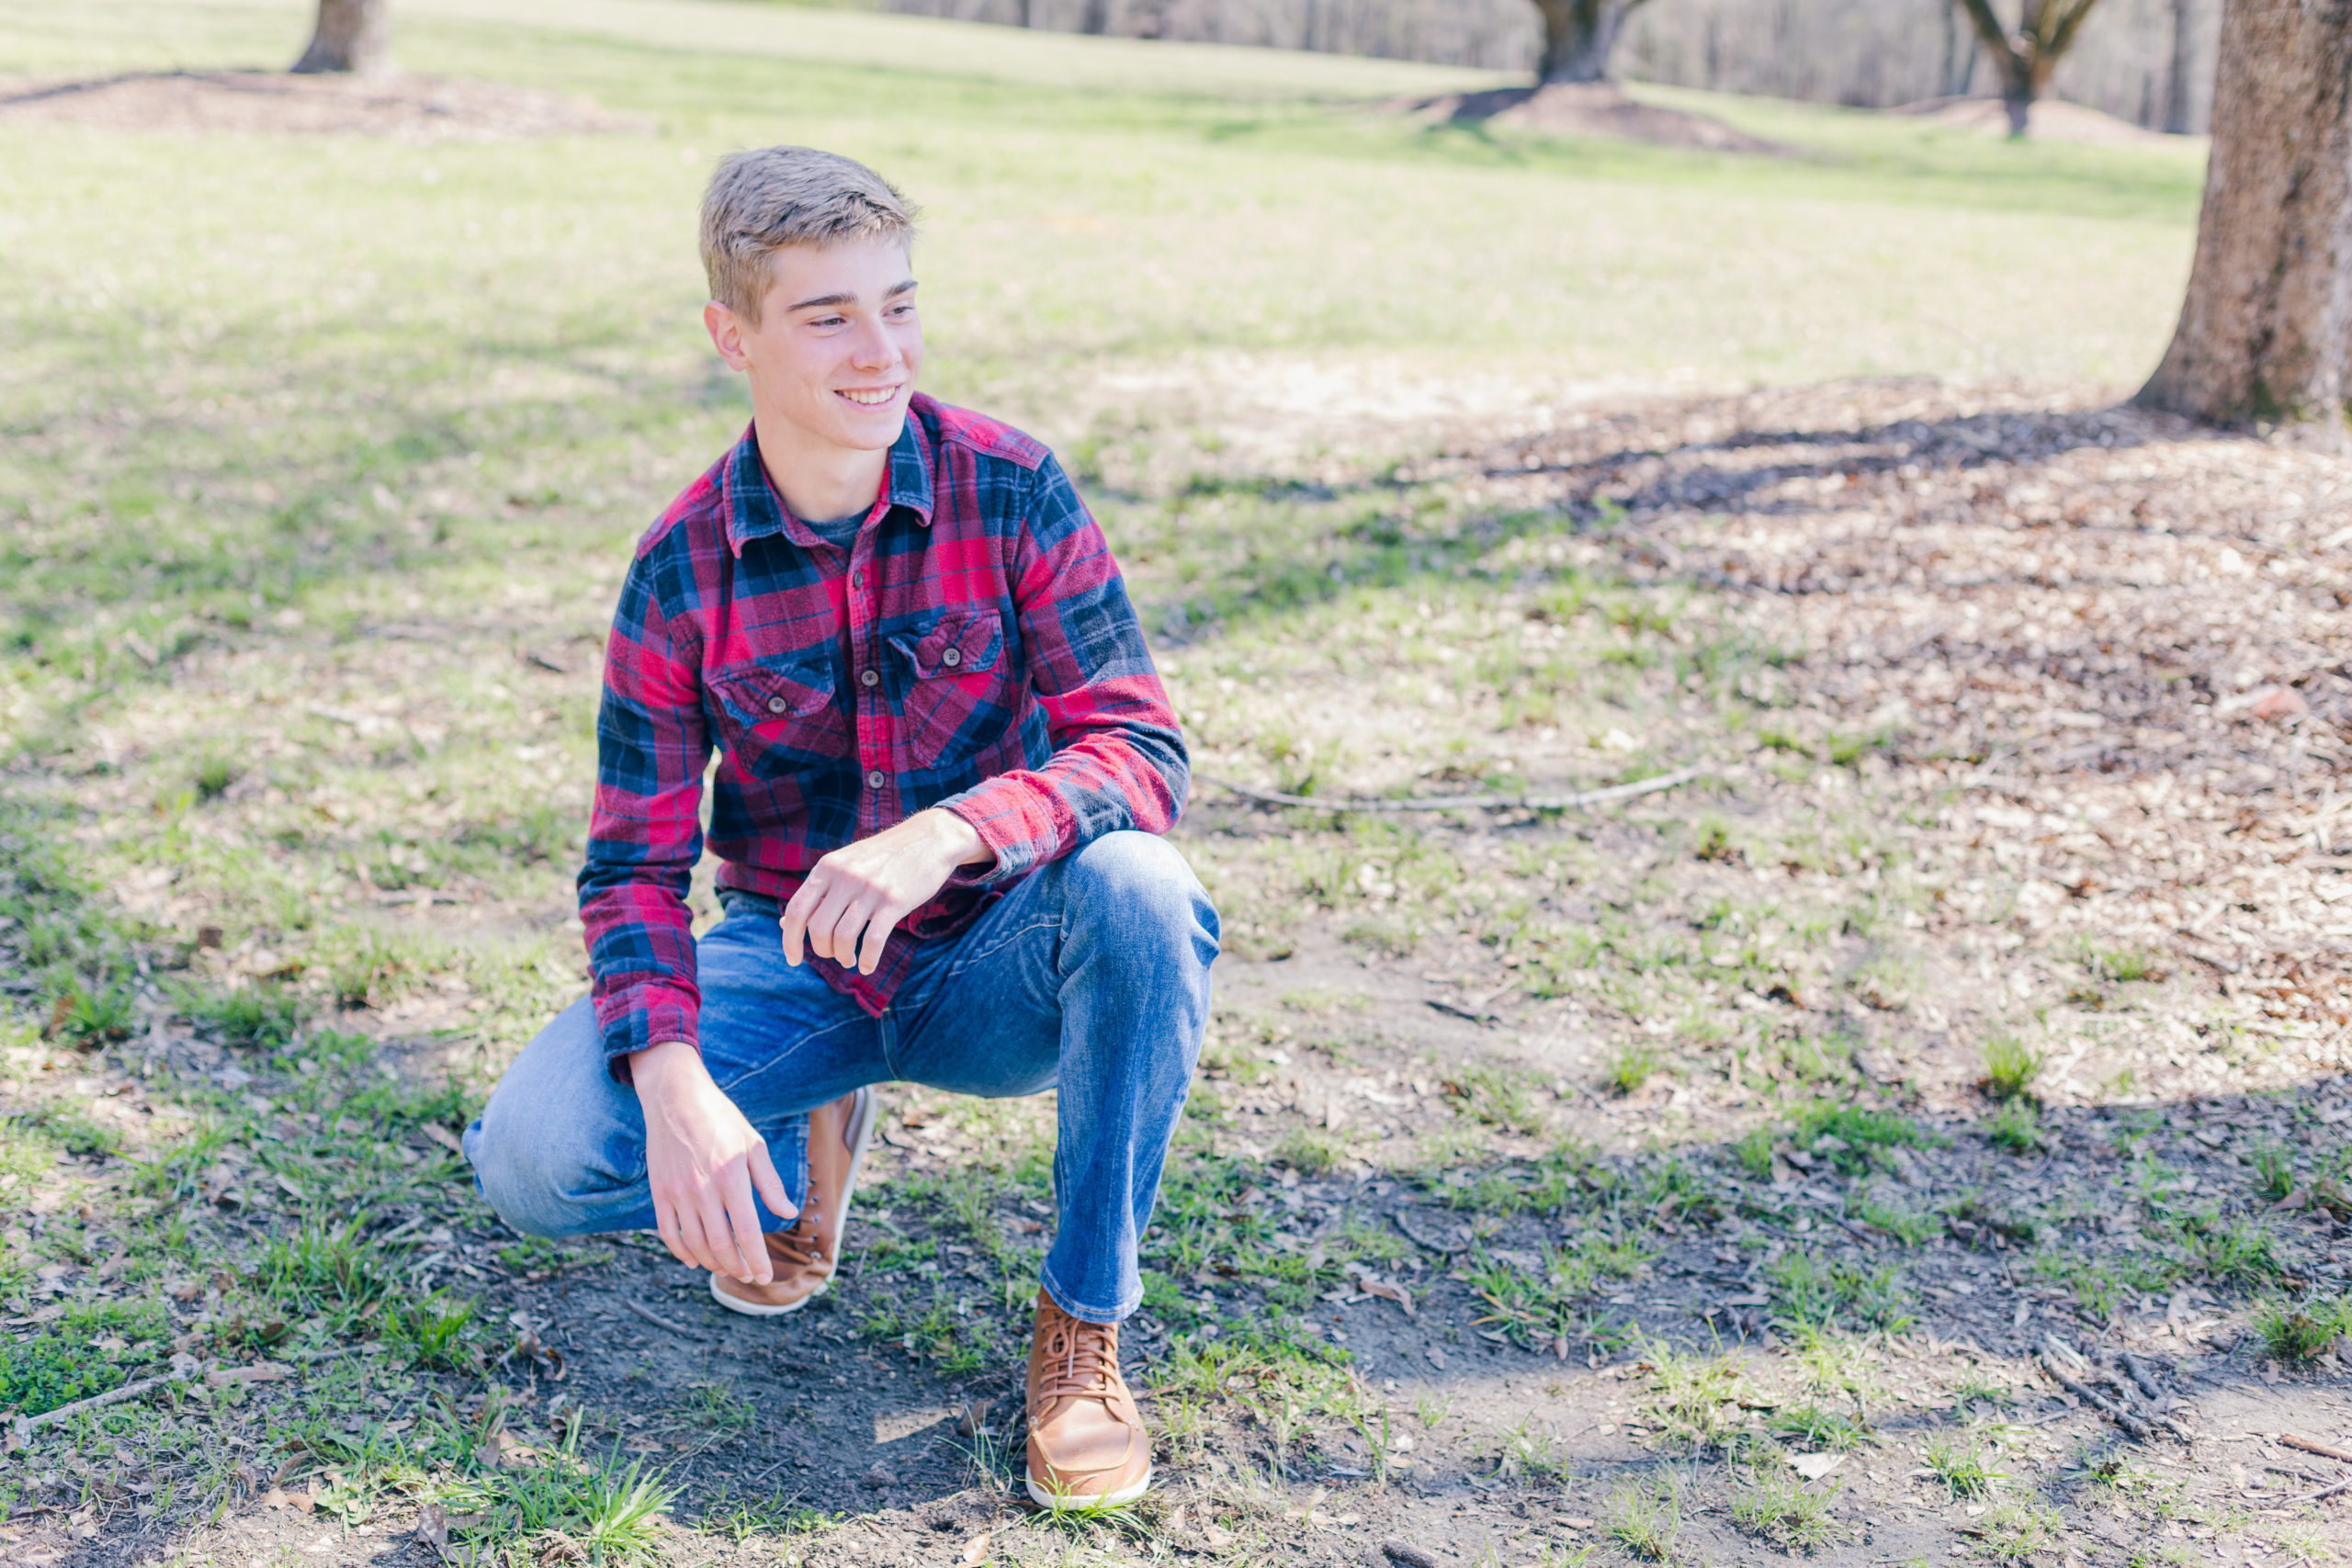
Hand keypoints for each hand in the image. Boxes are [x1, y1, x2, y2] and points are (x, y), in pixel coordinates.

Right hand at [629, 1039, 796, 1282]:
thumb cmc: (720, 1118)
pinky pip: (668, 1232)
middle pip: (720, 1244)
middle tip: (750, 1275)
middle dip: (738, 1267)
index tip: (766, 1276)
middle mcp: (702, 1188)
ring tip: (728, 1268)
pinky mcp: (659, 1191)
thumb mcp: (753, 1144)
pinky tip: (696, 1260)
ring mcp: (677, 1191)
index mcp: (731, 1176)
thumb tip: (788, 1212)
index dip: (757, 1259)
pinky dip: (682, 1252)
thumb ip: (769, 1183)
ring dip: (713, 1263)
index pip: (747, 1231)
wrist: (675, 1097)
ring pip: (695, 1243)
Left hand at [781, 808, 991, 974]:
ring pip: (843, 937)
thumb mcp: (846, 864)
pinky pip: (873, 940)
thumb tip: (784, 922)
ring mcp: (871, 888)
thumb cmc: (883, 857)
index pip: (797, 909)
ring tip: (849, 960)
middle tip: (833, 955)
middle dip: (822, 950)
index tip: (793, 959)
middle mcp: (846, 876)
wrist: (929, 838)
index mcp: (828, 866)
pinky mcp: (895, 901)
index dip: (790, 939)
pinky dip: (867, 959)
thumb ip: (819, 891)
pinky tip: (867, 966)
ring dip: (843, 956)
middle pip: (818, 928)